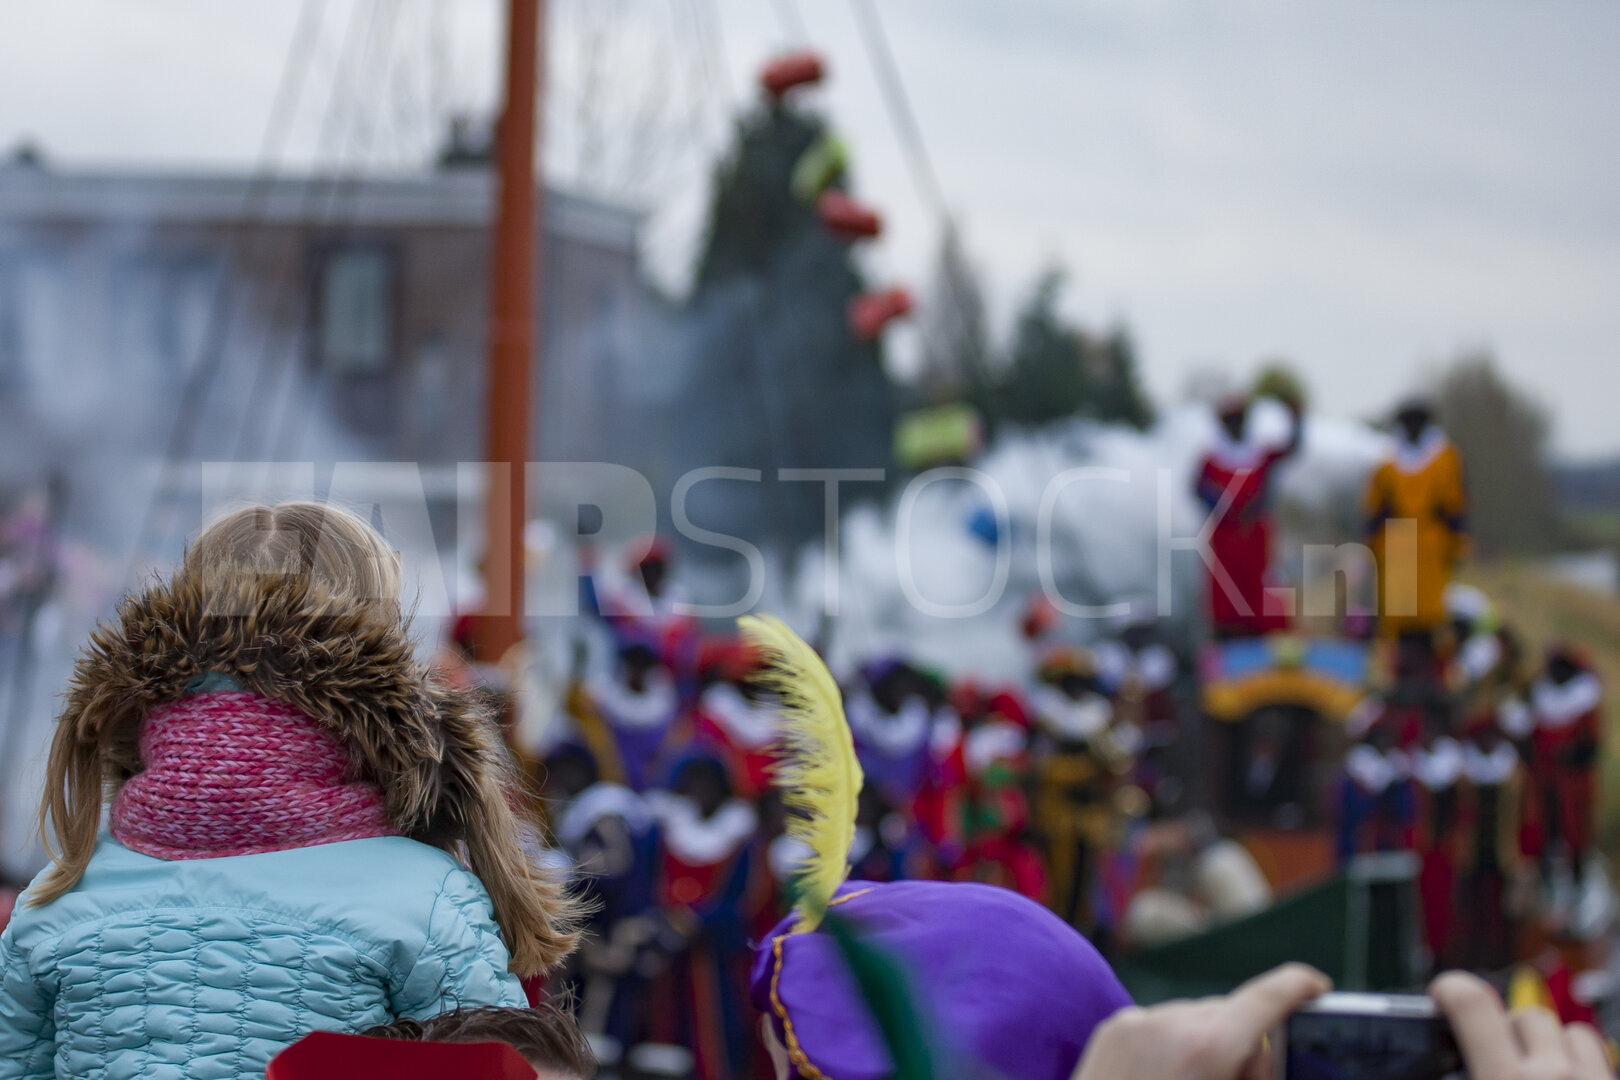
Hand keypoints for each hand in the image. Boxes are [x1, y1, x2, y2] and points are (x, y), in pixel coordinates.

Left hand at [1072, 964, 1329, 1079]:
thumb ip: (1255, 1072)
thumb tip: (1265, 1059)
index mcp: (1207, 1047)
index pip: (1267, 996)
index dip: (1300, 986)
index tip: (1318, 986)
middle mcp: (1171, 1023)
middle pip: (1232, 1013)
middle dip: (1246, 1044)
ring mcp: (1137, 1021)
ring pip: (1197, 1018)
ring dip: (1208, 1044)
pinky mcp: (1114, 1028)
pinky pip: (1161, 1024)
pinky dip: (1174, 1045)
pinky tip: (1166, 1079)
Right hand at [1431, 971, 1611, 1079]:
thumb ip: (1457, 1075)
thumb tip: (1435, 1062)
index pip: (1470, 1003)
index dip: (1448, 989)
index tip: (1441, 996)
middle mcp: (1553, 1075)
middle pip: (1520, 1016)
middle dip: (1505, 1035)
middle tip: (1497, 1067)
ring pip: (1562, 1029)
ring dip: (1546, 1045)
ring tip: (1537, 1077)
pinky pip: (1593, 1047)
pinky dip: (1577, 1057)